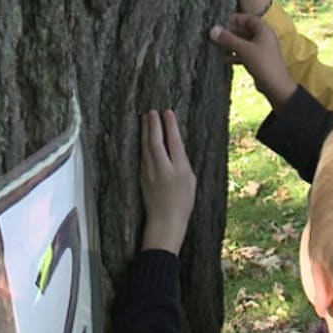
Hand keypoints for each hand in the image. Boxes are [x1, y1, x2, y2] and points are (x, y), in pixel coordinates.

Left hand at [139, 110, 196, 254]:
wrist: (165, 221)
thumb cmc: (183, 203)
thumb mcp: (191, 181)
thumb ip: (184, 164)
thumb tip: (176, 149)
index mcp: (179, 169)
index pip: (173, 142)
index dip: (170, 126)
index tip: (167, 112)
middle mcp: (163, 169)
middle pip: (155, 141)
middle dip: (154, 125)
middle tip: (152, 111)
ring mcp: (150, 173)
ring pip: (146, 147)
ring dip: (146, 131)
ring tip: (146, 119)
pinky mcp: (142, 177)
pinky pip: (143, 155)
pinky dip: (144, 144)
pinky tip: (144, 138)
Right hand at [209, 13, 296, 110]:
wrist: (276, 86)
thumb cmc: (262, 63)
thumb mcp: (243, 49)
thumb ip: (228, 39)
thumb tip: (212, 29)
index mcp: (264, 30)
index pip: (248, 18)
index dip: (234, 19)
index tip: (220, 23)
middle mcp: (264, 37)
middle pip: (245, 30)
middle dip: (231, 33)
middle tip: (216, 36)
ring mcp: (262, 49)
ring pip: (244, 42)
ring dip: (232, 44)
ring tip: (217, 47)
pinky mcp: (259, 60)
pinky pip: (246, 53)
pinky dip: (236, 55)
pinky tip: (225, 60)